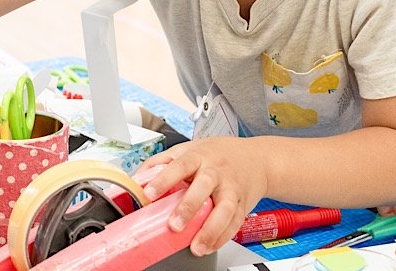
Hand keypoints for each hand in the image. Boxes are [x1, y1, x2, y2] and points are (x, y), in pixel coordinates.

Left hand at [138, 137, 268, 255]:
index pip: (180, 165)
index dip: (164, 179)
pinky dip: (222, 238)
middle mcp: (217, 171)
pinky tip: (209, 247)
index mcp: (200, 155)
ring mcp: (232, 188)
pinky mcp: (243, 205)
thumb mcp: (190, 148)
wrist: (257, 159)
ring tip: (196, 246)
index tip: (149, 194)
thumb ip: (163, 161)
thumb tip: (138, 177)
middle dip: (189, 206)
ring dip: (210, 230)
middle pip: (204, 185)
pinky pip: (235, 223)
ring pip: (225, 208)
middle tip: (174, 225)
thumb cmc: (219, 154)